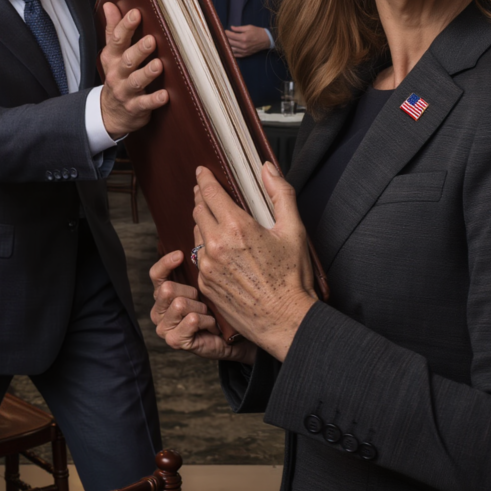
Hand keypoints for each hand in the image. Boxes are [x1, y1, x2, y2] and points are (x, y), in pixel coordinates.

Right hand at [98, 3, 168, 138]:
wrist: (110, 113)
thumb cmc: (117, 77)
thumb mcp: (112, 54)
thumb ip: (113, 30)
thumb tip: (110, 5)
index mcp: (112, 57)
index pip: (117, 40)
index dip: (126, 26)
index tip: (136, 13)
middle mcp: (117, 73)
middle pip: (127, 60)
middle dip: (139, 50)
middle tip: (152, 40)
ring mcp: (125, 91)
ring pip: (135, 81)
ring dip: (147, 73)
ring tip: (159, 65)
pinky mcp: (135, 107)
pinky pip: (144, 104)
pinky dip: (154, 100)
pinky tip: (165, 95)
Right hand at [150, 250, 256, 363]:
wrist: (229, 340)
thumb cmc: (215, 311)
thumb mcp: (204, 286)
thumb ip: (194, 268)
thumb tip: (196, 239)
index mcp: (161, 296)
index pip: (155, 275)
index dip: (166, 263)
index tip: (181, 255)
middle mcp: (157, 312)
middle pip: (167, 289)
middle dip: (192, 293)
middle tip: (203, 302)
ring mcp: (163, 328)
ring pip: (180, 304)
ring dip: (201, 309)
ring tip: (208, 316)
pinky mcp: (173, 341)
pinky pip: (192, 320)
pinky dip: (207, 321)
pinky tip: (211, 327)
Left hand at [192, 163, 316, 361]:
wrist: (285, 321)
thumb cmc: (292, 278)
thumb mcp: (294, 230)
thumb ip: (280, 194)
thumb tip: (267, 169)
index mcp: (237, 227)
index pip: (209, 193)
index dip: (204, 179)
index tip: (201, 172)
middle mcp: (216, 245)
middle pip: (198, 211)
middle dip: (202, 199)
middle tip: (208, 193)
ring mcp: (207, 266)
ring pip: (196, 234)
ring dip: (204, 224)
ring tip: (217, 222)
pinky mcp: (205, 284)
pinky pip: (199, 258)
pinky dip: (206, 250)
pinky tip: (220, 251)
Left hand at [225, 25, 270, 57]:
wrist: (266, 40)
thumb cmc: (258, 32)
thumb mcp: (249, 27)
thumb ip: (239, 28)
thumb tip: (231, 28)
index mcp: (243, 37)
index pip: (230, 35)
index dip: (226, 33)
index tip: (224, 31)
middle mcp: (242, 45)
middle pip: (229, 42)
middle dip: (225, 38)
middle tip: (223, 36)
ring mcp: (243, 51)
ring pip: (231, 49)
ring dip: (227, 45)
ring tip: (225, 42)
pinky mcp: (245, 54)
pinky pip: (235, 55)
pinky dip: (231, 52)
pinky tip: (229, 48)